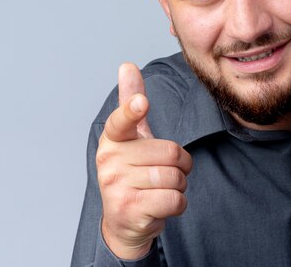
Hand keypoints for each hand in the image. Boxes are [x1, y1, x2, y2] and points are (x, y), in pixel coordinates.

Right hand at [97, 63, 192, 258]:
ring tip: (163, 189)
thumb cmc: (132, 175)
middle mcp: (109, 161)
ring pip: (174, 177)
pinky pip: (174, 199)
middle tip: (164, 173)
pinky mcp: (129, 209)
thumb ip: (131, 104)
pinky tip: (163, 205)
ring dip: (180, 185)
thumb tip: (127, 65)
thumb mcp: (131, 139)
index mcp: (113, 140)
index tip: (142, 102)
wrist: (124, 224)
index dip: (133, 110)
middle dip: (181, 165)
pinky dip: (178, 203)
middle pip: (170, 152)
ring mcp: (116, 186)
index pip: (122, 121)